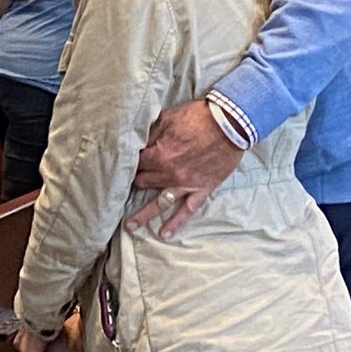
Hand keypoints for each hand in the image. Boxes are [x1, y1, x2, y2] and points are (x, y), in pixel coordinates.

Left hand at [127, 100, 244, 238]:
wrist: (231, 124)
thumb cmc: (198, 117)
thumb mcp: (168, 118)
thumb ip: (151, 133)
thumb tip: (138, 141)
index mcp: (157, 155)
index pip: (135, 164)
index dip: (128, 165)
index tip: (121, 168)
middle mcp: (168, 174)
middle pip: (142, 183)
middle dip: (131, 186)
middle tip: (119, 194)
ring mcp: (184, 184)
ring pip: (159, 203)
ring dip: (143, 215)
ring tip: (130, 226)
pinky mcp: (201, 189)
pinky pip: (187, 210)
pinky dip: (176, 223)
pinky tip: (163, 234)